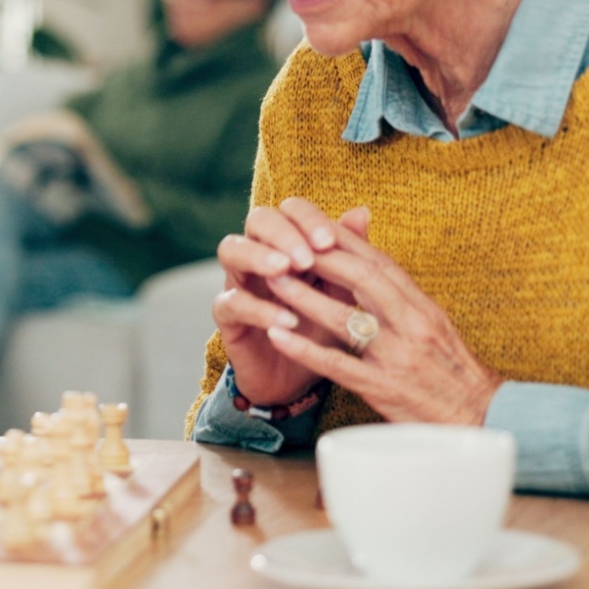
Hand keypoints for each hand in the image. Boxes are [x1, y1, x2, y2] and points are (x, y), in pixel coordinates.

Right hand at [211, 198, 368, 405]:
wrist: (298, 378)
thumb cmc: (320, 328)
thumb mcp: (340, 292)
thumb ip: (347, 255)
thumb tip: (362, 212)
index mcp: (287, 243)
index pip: (289, 210)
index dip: (307, 219)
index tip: (329, 241)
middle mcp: (258, 255)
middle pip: (257, 220)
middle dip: (283, 233)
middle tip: (307, 257)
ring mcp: (238, 282)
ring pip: (232, 250)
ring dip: (259, 256)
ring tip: (285, 269)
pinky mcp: (227, 316)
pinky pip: (232, 302)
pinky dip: (259, 309)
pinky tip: (286, 320)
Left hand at [258, 206, 501, 424]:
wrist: (484, 421)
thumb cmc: (454, 374)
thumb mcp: (435, 326)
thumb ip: (404, 298)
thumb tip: (373, 267)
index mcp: (423, 308)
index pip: (381, 263)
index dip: (346, 241)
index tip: (315, 225)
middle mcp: (412, 325)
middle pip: (362, 279)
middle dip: (321, 258)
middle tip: (286, 243)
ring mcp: (397, 356)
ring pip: (344, 317)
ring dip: (305, 296)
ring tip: (273, 280)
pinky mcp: (383, 388)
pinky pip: (337, 364)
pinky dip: (305, 348)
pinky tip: (277, 335)